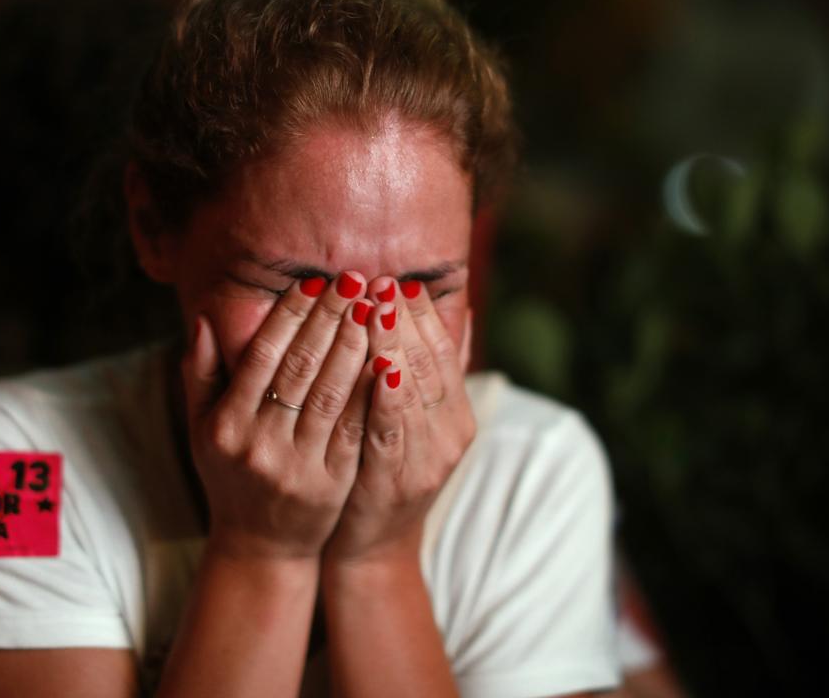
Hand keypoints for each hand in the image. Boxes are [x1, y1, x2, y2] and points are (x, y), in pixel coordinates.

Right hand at [182, 272, 372, 560]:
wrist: (260, 546)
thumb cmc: (230, 474)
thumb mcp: (202, 428)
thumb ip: (200, 374)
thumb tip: (206, 320)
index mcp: (225, 425)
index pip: (262, 356)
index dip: (289, 315)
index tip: (312, 282)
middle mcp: (258, 444)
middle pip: (301, 367)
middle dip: (330, 318)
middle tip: (354, 279)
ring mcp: (298, 465)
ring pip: (333, 393)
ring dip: (357, 344)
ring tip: (374, 307)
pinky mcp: (333, 483)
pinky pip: (357, 427)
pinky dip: (373, 390)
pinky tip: (389, 357)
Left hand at [323, 277, 475, 564]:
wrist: (372, 548)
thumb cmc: (385, 472)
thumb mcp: (412, 422)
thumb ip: (428, 373)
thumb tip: (453, 313)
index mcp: (456, 413)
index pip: (443, 351)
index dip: (423, 315)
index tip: (400, 280)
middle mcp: (450, 434)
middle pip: (430, 364)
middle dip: (405, 319)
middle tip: (383, 281)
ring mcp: (428, 459)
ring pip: (414, 391)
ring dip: (395, 346)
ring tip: (377, 306)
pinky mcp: (398, 482)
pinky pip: (394, 432)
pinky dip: (389, 399)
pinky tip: (379, 368)